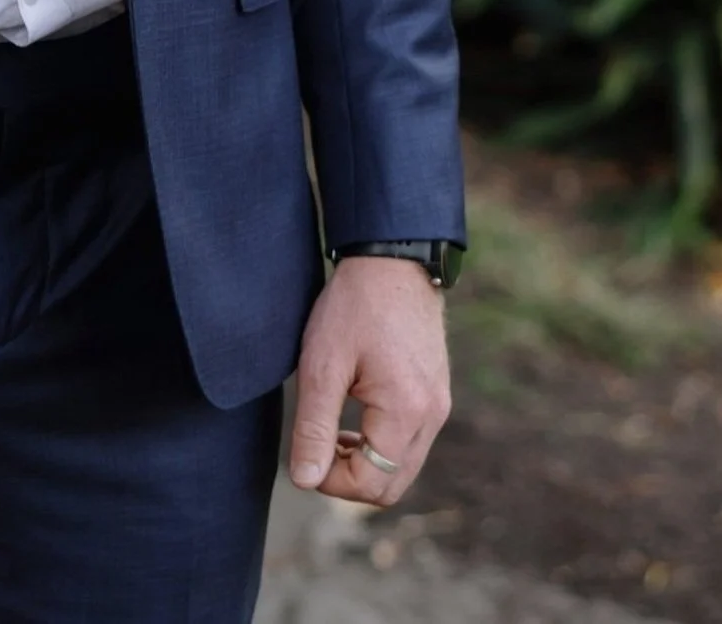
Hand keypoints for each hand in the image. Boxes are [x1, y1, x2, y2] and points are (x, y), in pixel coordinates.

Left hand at [288, 256, 450, 506]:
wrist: (391, 258)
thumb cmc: (354, 305)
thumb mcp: (323, 364)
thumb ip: (314, 426)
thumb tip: (305, 479)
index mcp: (407, 411)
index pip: (372, 483)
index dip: (331, 482)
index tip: (304, 454)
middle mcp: (433, 416)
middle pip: (392, 485)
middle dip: (350, 479)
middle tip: (317, 447)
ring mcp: (439, 405)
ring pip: (403, 466)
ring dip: (366, 462)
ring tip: (331, 431)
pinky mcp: (436, 393)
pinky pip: (412, 442)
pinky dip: (382, 444)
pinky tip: (354, 416)